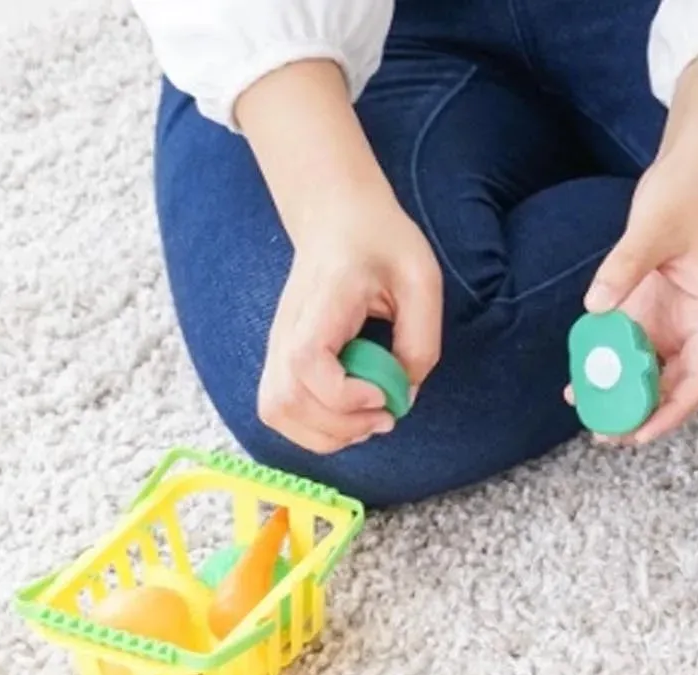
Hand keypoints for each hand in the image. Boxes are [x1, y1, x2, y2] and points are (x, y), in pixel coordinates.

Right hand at [258, 186, 442, 453]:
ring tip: (366, 420)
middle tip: (384, 416)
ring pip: (276, 412)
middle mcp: (289, 326)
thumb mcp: (421, 281)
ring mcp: (278, 344)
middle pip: (285, 400)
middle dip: (340, 427)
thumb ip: (420, 342)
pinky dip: (315, 429)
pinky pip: (281, 410)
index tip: (381, 395)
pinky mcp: (281, 358)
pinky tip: (348, 416)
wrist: (337, 217)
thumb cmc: (382, 243)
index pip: (306, 361)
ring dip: (326, 435)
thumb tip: (403, 396)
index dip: (343, 396)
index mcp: (325, 300)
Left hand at [577, 147, 697, 443]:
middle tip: (603, 432)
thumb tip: (596, 306)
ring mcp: (670, 317)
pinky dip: (608, 361)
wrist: (694, 162)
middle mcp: (692, 324)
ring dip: (621, 392)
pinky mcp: (650, 305)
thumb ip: (625, 266)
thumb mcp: (655, 226)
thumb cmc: (690, 190)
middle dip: (640, 414)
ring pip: (648, 370)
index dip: (672, 412)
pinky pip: (628, 344)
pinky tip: (580, 373)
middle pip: (672, 386)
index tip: (641, 433)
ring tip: (587, 410)